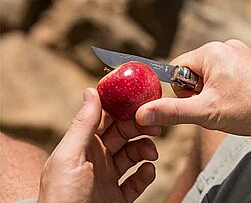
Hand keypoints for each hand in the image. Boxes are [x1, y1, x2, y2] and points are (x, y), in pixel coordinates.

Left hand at [38, 88, 160, 202]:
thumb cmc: (63, 198)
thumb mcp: (70, 157)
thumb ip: (83, 125)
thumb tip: (91, 91)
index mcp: (82, 146)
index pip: (105, 118)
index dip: (123, 107)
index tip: (141, 99)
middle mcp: (96, 159)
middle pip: (124, 134)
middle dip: (140, 128)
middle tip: (155, 126)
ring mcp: (109, 178)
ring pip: (134, 154)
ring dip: (146, 150)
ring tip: (151, 155)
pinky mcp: (120, 197)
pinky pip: (138, 180)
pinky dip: (146, 174)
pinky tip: (147, 173)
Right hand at [136, 40, 250, 134]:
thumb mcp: (207, 113)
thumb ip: (172, 111)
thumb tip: (141, 112)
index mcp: (211, 51)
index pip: (176, 69)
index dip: (181, 92)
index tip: (197, 106)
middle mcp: (225, 46)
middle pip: (193, 72)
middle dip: (199, 94)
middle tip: (218, 109)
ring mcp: (241, 52)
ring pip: (211, 76)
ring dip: (214, 93)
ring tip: (234, 106)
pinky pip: (228, 74)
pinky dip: (229, 89)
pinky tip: (244, 101)